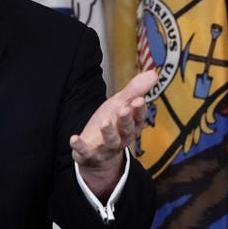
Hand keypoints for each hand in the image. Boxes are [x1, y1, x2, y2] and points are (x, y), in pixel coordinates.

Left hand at [70, 69, 156, 198]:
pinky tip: (74, 138)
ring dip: (108, 132)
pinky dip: (80, 146)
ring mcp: (106, 147)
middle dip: (125, 120)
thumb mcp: (120, 104)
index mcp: (131, 125)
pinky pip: (86, 152)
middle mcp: (122, 138)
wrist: (97, 150)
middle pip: (126, 130)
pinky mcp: (90, 154)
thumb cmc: (112, 123)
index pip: (139, 118)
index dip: (139, 110)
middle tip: (123, 109)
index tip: (139, 100)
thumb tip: (153, 74)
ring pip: (111, 141)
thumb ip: (135, 90)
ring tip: (105, 123)